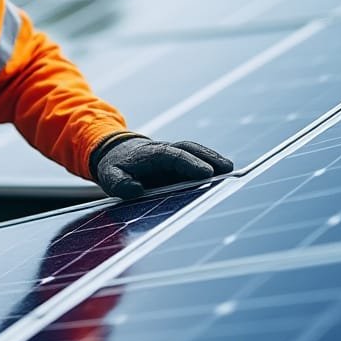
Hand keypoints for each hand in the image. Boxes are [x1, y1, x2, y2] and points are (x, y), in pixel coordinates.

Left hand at [95, 137, 232, 199]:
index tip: (206, 173)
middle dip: (208, 158)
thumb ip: (119, 184)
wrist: (115, 153)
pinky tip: (224, 174)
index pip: (172, 156)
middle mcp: (165, 150)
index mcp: (149, 154)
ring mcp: (174, 154)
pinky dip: (211, 163)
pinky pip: (196, 159)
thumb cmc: (114, 167)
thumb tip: (136, 190)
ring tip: (231, 172)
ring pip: (195, 152)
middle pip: (189, 150)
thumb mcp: (109, 177)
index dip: (189, 164)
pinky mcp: (179, 161)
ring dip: (213, 160)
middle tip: (227, 170)